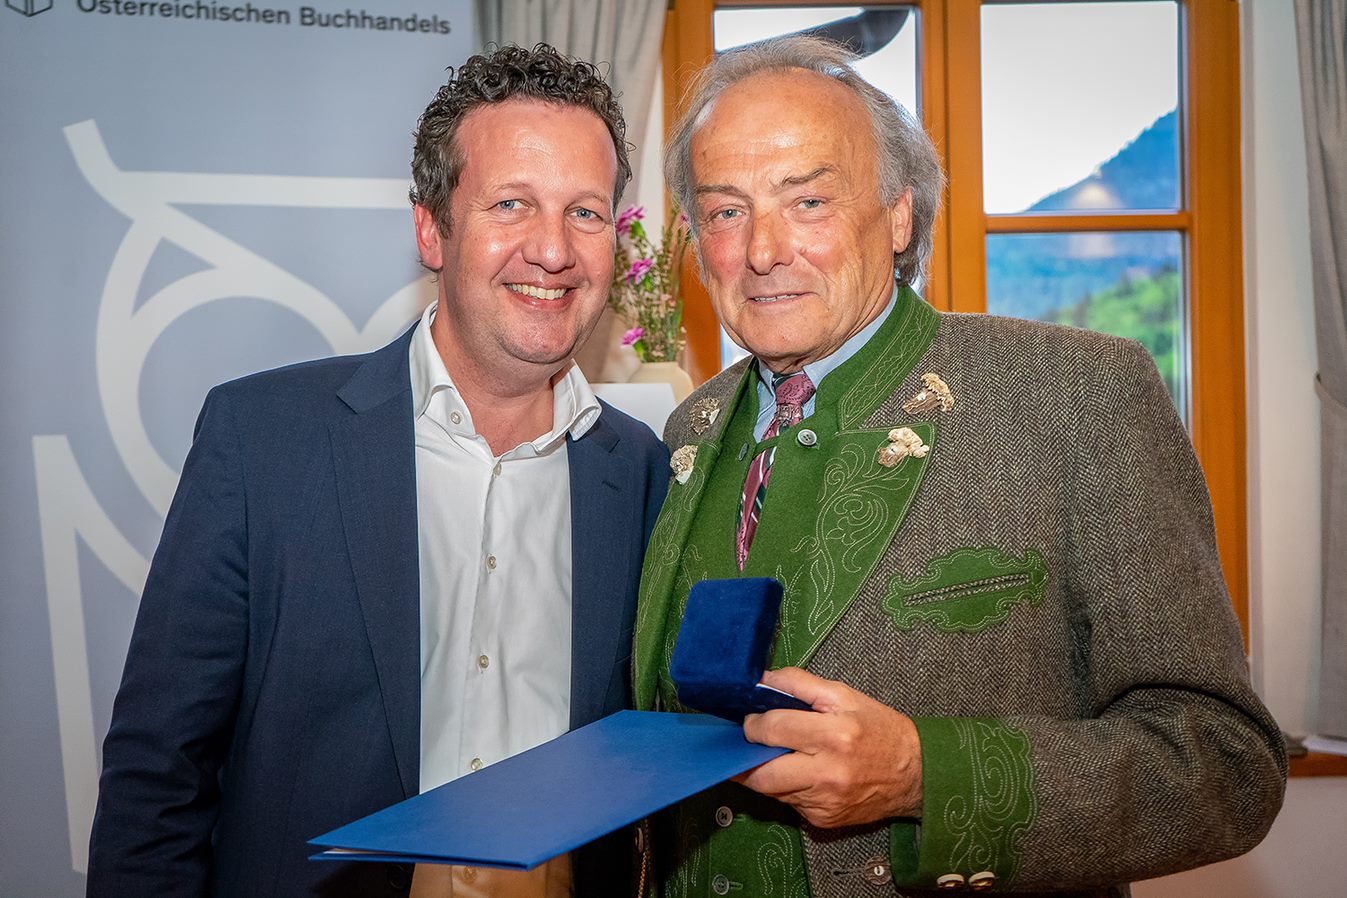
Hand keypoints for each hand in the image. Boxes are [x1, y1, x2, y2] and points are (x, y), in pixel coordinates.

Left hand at [736, 667, 922, 827]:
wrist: (916, 774)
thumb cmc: (880, 730)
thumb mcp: (844, 695)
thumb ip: (799, 684)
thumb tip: (761, 680)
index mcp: (834, 735)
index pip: (773, 730)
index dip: (753, 723)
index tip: (752, 720)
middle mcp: (828, 773)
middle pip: (761, 774)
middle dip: (747, 758)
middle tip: (750, 744)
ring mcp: (825, 801)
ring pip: (772, 791)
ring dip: (767, 773)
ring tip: (779, 755)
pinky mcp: (823, 819)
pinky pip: (789, 803)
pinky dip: (787, 787)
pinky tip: (802, 774)